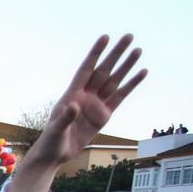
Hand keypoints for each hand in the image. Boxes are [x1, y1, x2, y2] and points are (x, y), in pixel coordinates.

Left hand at [11, 35, 146, 191]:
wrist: (56, 154)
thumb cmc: (51, 141)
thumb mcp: (56, 130)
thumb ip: (65, 118)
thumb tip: (74, 107)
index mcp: (71, 94)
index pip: (86, 69)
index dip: (95, 54)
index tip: (105, 38)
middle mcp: (86, 95)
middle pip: (103, 70)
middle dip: (115, 54)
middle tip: (128, 36)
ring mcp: (96, 104)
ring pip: (114, 80)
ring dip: (126, 66)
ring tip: (137, 50)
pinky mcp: (104, 115)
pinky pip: (120, 97)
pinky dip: (131, 85)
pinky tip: (141, 73)